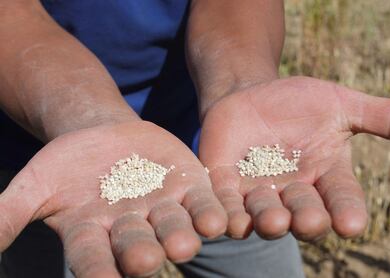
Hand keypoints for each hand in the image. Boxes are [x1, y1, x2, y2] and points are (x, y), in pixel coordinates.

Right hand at [0, 121, 226, 277]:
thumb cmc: (67, 163)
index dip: (96, 270)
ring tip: (189, 241)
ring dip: (183, 235)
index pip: (92, 259)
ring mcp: (163, 210)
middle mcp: (132, 231)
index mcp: (94, 235)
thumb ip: (10, 213)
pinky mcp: (189, 187)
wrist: (104, 134)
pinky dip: (212, 210)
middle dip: (142, 253)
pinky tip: (222, 218)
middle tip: (147, 262)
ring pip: (175, 226)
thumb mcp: (36, 184)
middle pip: (137, 245)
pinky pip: (204, 202)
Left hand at [199, 76, 389, 240]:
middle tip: (309, 222)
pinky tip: (224, 222)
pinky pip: (225, 205)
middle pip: (304, 213)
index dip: (347, 212)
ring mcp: (258, 193)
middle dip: (307, 219)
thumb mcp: (340, 105)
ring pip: (264, 214)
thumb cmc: (297, 103)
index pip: (342, 198)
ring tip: (271, 222)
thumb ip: (381, 117)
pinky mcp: (225, 186)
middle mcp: (294, 192)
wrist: (250, 96)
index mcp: (325, 176)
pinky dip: (225, 214)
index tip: (352, 225)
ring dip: (267, 220)